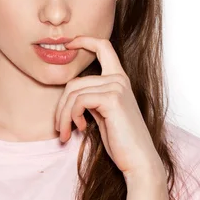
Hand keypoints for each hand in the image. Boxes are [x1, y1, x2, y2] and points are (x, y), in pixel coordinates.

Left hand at [55, 36, 163, 181]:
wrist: (138, 159)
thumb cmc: (120, 140)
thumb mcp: (102, 113)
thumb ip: (91, 98)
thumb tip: (69, 94)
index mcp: (119, 79)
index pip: (103, 46)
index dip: (85, 40)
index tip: (69, 44)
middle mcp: (119, 78)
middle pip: (74, 81)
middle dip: (61, 106)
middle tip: (60, 127)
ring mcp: (117, 86)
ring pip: (73, 92)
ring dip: (63, 115)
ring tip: (67, 132)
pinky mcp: (112, 98)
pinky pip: (78, 101)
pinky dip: (72, 116)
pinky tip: (81, 129)